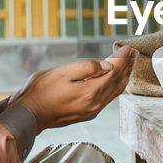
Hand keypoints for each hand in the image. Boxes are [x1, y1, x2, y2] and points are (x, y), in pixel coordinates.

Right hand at [14, 44, 137, 130]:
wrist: (28, 115)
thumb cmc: (40, 92)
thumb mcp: (62, 73)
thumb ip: (87, 68)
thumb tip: (108, 65)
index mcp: (90, 92)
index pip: (114, 72)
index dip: (123, 58)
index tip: (129, 47)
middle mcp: (95, 104)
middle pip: (118, 82)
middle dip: (127, 66)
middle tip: (134, 53)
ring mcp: (92, 111)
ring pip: (115, 91)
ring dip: (124, 76)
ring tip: (130, 64)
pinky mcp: (87, 114)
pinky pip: (108, 98)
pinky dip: (115, 86)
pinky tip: (116, 81)